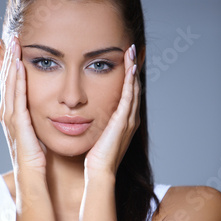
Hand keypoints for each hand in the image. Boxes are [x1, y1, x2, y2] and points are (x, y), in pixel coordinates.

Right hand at [0, 37, 45, 174]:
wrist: (33, 180)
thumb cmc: (37, 160)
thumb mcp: (37, 133)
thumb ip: (38, 119)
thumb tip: (47, 108)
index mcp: (14, 115)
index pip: (11, 85)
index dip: (9, 65)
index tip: (11, 47)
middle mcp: (8, 115)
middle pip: (6, 80)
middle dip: (7, 58)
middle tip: (9, 37)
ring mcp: (10, 120)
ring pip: (9, 86)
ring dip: (10, 64)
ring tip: (12, 43)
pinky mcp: (18, 126)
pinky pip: (17, 99)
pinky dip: (17, 82)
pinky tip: (19, 67)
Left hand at [84, 44, 139, 178]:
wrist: (100, 171)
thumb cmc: (95, 158)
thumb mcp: (97, 135)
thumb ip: (97, 124)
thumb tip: (85, 115)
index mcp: (124, 121)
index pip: (129, 93)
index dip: (129, 76)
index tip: (127, 60)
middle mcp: (130, 118)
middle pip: (135, 87)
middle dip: (134, 68)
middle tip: (134, 49)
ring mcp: (129, 119)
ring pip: (134, 88)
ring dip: (134, 68)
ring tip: (133, 51)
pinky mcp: (124, 120)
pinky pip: (129, 95)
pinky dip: (131, 80)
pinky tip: (130, 66)